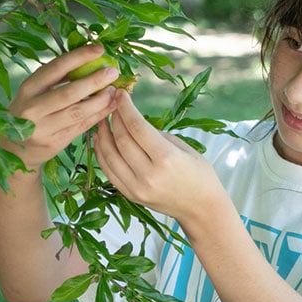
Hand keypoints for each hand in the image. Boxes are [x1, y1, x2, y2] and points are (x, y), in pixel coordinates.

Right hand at [5, 43, 121, 170]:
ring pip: (78, 112)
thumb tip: (90, 59)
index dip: (80, 56)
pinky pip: (82, 127)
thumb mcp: (34, 92)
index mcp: (28, 88)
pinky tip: (110, 107)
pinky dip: (98, 115)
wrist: (14, 149)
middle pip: (70, 93)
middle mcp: (33, 108)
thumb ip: (56, 79)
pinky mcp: (54, 143)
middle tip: (113, 72)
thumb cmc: (30, 111)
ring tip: (114, 91)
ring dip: (101, 100)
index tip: (99, 49)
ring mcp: (43, 128)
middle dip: (95, 81)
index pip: (56, 68)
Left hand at [90, 90, 218, 219]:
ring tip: (101, 119)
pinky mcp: (130, 195)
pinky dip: (101, 153)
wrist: (201, 208)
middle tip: (110, 102)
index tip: (120, 93)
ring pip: (109, 155)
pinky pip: (108, 171)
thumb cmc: (198, 174)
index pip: (137, 126)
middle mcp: (148, 174)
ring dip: (102, 134)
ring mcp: (136, 188)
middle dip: (113, 117)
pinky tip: (99, 140)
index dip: (126, 107)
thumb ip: (156, 134)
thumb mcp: (182, 147)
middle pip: (121, 139)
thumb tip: (131, 119)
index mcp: (166, 158)